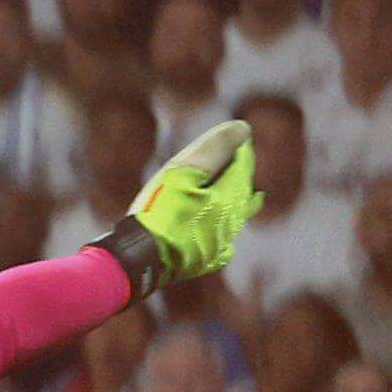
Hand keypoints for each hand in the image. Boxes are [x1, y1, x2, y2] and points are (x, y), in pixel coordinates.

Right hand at [127, 118, 257, 283]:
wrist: (138, 259)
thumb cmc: (158, 212)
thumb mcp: (182, 171)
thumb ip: (213, 149)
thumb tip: (243, 129)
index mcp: (227, 199)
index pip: (241, 167)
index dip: (240, 150)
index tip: (239, 137)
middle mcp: (229, 223)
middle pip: (242, 194)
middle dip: (242, 176)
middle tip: (243, 162)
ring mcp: (218, 245)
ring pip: (236, 218)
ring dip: (240, 202)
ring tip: (253, 197)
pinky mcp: (204, 262)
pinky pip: (223, 243)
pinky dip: (226, 231)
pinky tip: (226, 236)